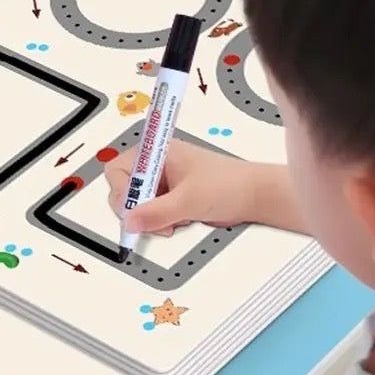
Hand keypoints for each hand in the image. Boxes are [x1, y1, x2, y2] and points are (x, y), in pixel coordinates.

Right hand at [105, 138, 259, 235]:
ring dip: (150, 218)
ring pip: (136, 204)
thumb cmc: (230, 184)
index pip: (118, 169)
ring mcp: (163, 182)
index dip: (121, 191)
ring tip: (171, 222)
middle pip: (123, 189)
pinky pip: (151, 212)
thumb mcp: (189, 199)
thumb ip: (157, 212)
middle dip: (136, 208)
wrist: (256, 197)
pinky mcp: (170, 198)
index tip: (132, 208)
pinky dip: (159, 222)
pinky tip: (175, 222)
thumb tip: (130, 221)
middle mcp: (157, 165)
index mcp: (158, 152)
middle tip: (153, 219)